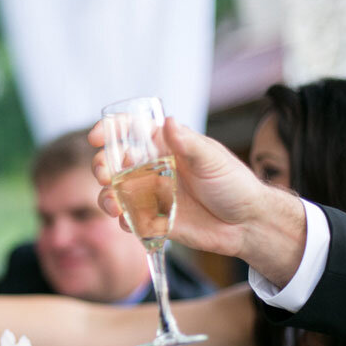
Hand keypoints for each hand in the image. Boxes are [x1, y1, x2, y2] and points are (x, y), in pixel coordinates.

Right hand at [89, 118, 305, 282]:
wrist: (248, 224)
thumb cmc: (235, 184)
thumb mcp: (212, 159)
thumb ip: (187, 144)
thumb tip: (168, 122)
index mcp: (166, 146)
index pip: (130, 131)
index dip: (109, 130)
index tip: (96, 137)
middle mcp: (153, 168)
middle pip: (115, 162)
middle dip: (102, 167)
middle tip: (105, 175)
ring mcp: (151, 194)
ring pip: (116, 192)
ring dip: (106, 197)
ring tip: (113, 205)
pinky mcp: (154, 220)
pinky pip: (129, 219)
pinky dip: (123, 220)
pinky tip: (130, 222)